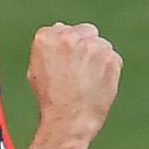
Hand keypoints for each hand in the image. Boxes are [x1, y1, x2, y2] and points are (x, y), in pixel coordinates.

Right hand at [27, 22, 122, 145]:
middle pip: (84, 31)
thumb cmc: (50, 98)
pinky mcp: (110, 57)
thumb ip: (49, 47)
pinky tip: (98, 84)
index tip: (65, 63)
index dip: (66, 47)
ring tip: (88, 80)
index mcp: (46, 37)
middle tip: (79, 69)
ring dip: (97, 57)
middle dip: (84, 46)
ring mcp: (91, 46)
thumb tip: (61, 29)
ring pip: (100, 44)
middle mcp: (68, 37)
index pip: (62, 30)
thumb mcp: (36, 69)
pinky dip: (109, 69)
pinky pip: (113, 58)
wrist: (69, 119)